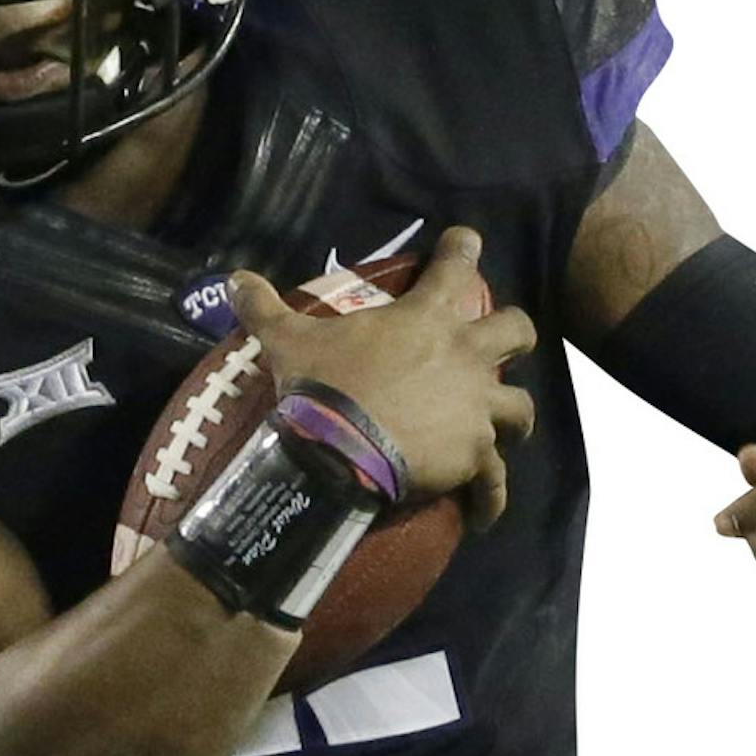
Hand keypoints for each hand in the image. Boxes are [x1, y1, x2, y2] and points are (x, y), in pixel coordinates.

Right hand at [227, 225, 536, 517]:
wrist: (341, 449)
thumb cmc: (322, 387)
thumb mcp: (288, 341)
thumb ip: (265, 308)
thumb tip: (233, 279)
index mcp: (426, 320)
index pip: (456, 267)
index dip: (463, 250)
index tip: (468, 242)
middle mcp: (465, 358)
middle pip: (518, 333)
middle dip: (515, 338)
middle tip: (506, 347)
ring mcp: (476, 409)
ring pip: (522, 410)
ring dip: (516, 421)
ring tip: (506, 434)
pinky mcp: (474, 456)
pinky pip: (495, 481)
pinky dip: (492, 498)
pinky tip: (485, 513)